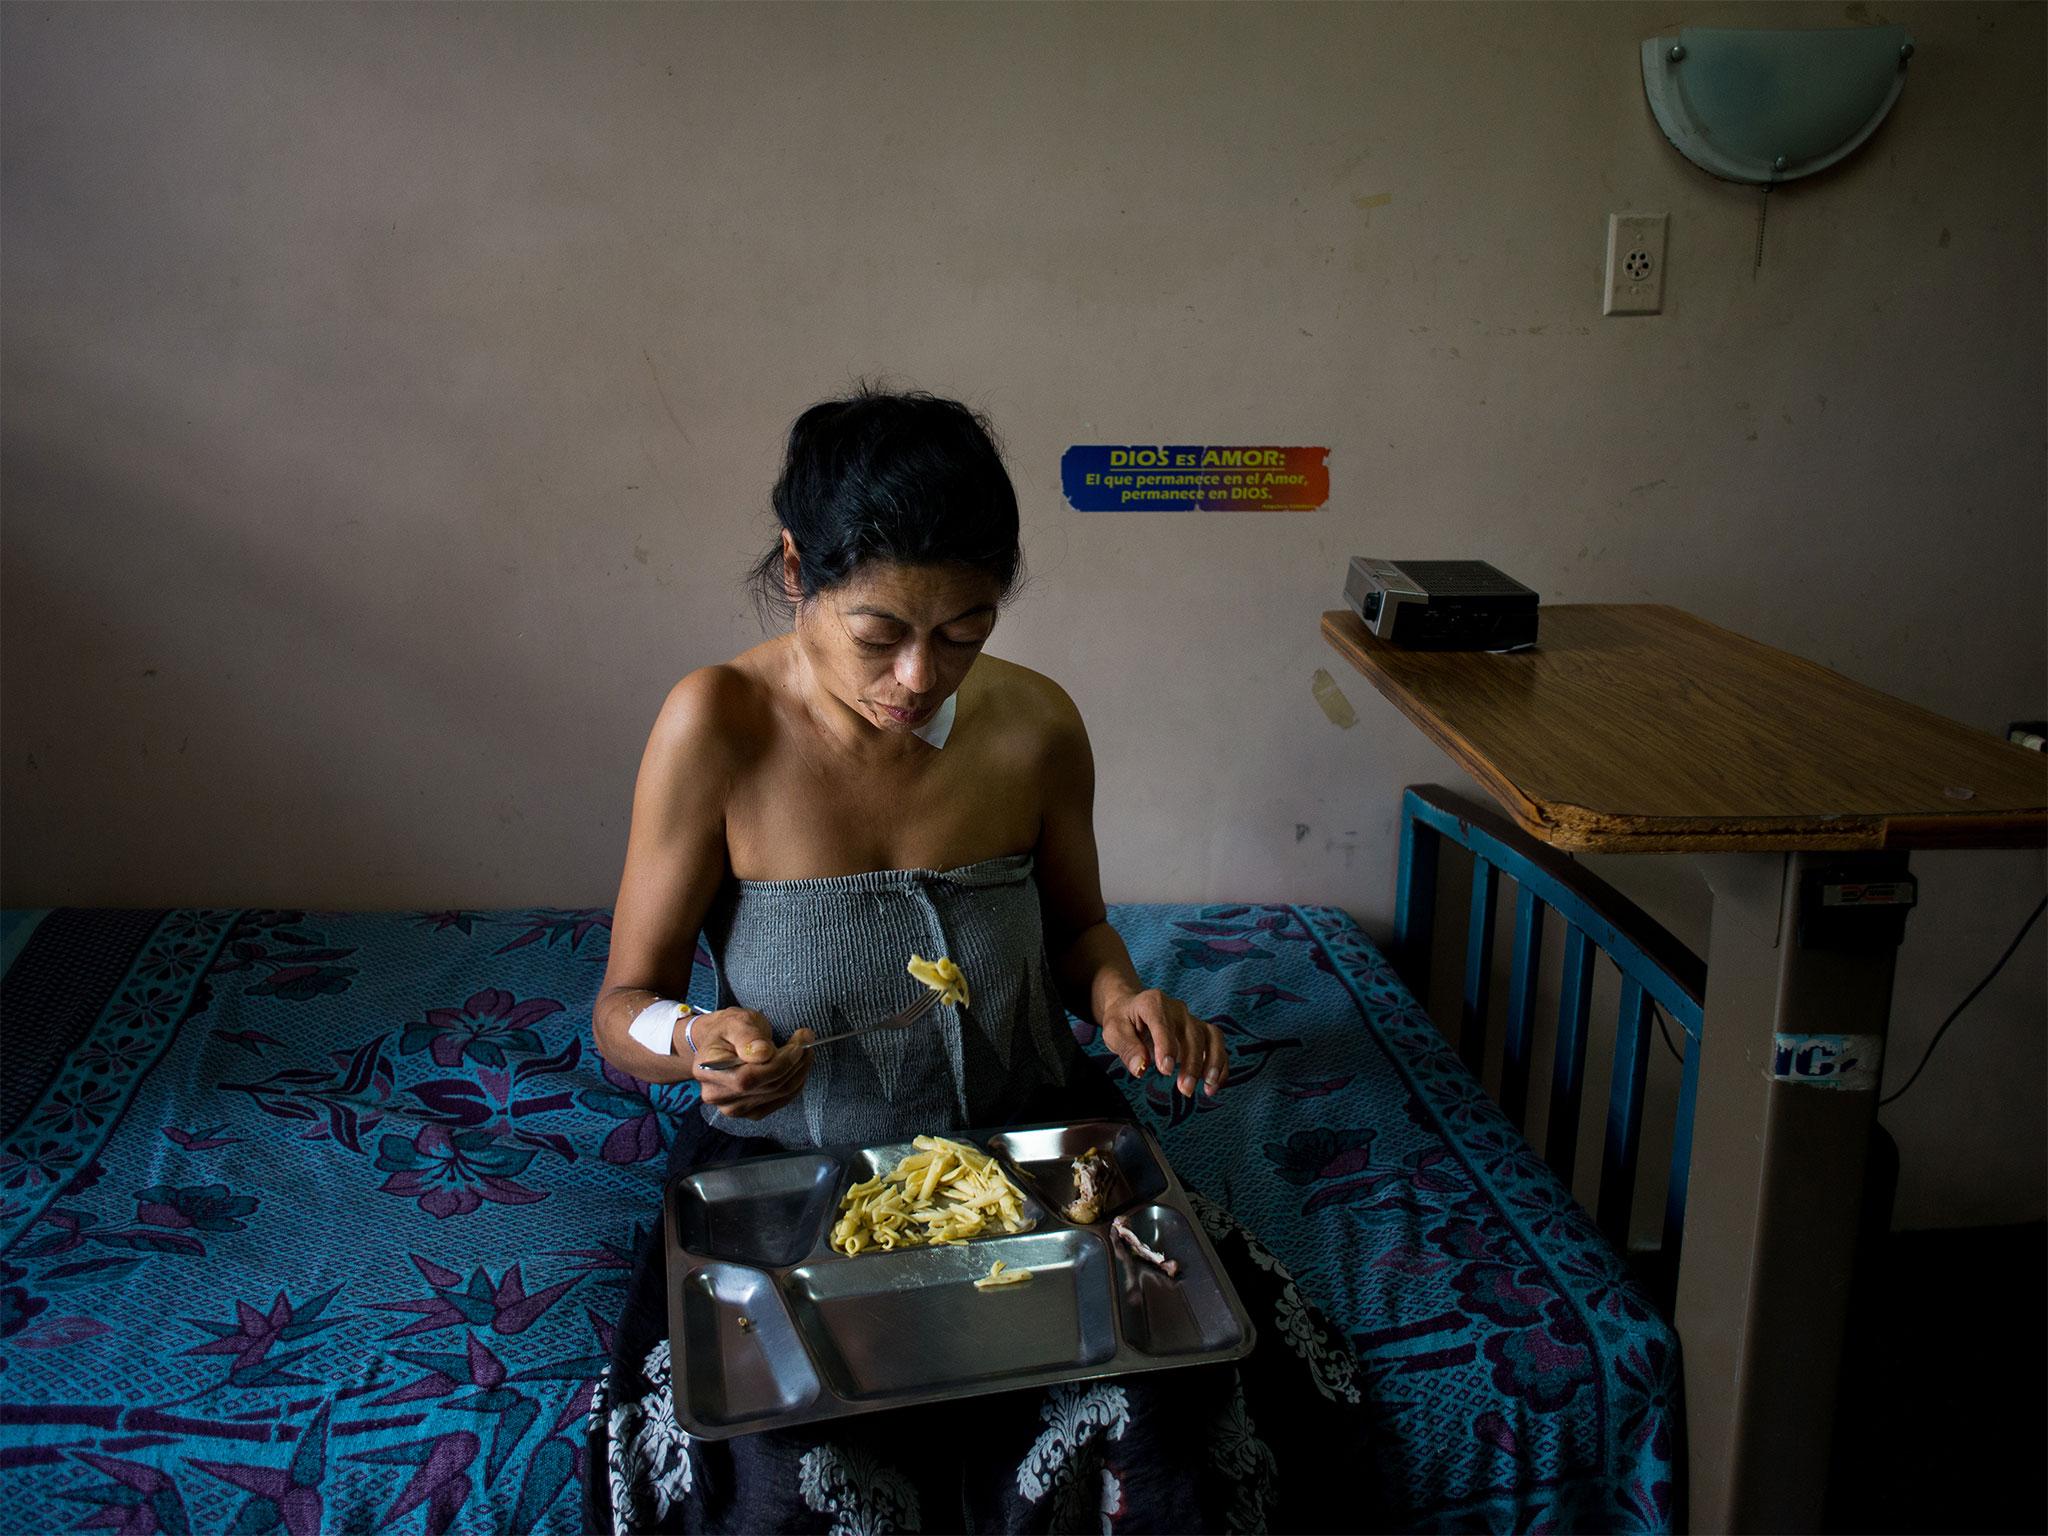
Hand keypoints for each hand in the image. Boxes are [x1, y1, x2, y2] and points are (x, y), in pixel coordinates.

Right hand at [685, 1007, 813, 1119]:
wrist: (724, 1042)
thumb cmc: (731, 1029)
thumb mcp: (737, 1021)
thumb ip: (748, 1036)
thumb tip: (763, 1054)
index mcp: (707, 1070)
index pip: (747, 1078)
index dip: (779, 1064)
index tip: (798, 1043)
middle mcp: (716, 1095)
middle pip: (767, 1087)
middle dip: (794, 1063)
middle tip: (806, 1040)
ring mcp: (732, 1108)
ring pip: (778, 1094)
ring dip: (799, 1072)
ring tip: (805, 1050)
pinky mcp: (749, 1112)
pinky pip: (780, 1101)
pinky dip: (795, 1083)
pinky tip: (798, 1067)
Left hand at [1098, 988, 1228, 1098]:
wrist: (1131, 1008)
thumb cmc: (1122, 1020)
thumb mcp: (1114, 1032)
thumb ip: (1127, 1048)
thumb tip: (1141, 1069)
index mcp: (1152, 1003)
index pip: (1162, 1023)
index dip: (1166, 1047)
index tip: (1165, 1070)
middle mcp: (1176, 1009)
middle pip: (1192, 1033)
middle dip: (1192, 1063)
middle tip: (1185, 1089)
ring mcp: (1191, 1019)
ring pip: (1211, 1036)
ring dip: (1213, 1063)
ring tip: (1208, 1088)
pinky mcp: (1199, 1030)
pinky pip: (1216, 1043)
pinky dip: (1220, 1063)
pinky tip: (1213, 1084)